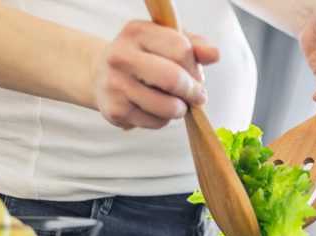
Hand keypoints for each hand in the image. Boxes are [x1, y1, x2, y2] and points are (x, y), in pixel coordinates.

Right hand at [95, 20, 218, 129]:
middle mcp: (121, 56)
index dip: (195, 65)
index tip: (194, 73)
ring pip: (168, 107)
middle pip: (174, 79)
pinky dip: (164, 120)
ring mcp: (116, 85)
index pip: (181, 49)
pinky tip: (157, 109)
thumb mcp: (167, 40)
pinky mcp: (115, 111)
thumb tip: (214, 55)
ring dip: (181, 109)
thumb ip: (195, 45)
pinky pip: (157, 123)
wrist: (101, 74)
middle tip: (197, 95)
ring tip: (177, 103)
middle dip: (193, 91)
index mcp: (137, 32)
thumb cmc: (143, 56)